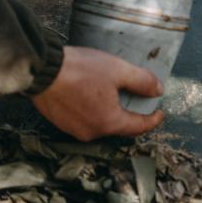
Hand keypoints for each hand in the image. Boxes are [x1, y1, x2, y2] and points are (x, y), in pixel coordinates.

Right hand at [31, 46, 163, 140]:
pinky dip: (92, 108)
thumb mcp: (118, 70)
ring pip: (100, 121)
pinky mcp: (60, 122)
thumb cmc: (79, 70)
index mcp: (108, 123)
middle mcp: (91, 132)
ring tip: (111, 91)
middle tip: (136, 96)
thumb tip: (158, 91)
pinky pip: (84, 118)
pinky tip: (91, 93)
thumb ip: (142, 81)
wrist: (41, 71)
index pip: (138, 126)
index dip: (152, 120)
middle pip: (118, 124)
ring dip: (109, 109)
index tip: (159, 112)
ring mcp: (74, 129)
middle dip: (129, 112)